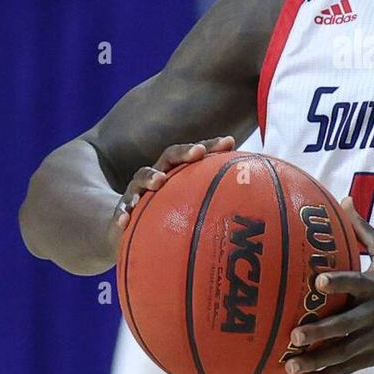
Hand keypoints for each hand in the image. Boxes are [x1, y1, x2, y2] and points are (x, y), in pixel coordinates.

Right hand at [106, 135, 235, 258]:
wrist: (130, 231)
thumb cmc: (169, 216)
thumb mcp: (189, 209)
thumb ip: (215, 202)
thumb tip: (251, 204)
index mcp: (177, 171)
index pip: (195, 153)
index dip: (212, 145)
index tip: (229, 142)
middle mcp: (158, 175)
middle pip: (170, 156)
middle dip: (184, 152)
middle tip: (197, 153)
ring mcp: (138, 190)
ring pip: (141, 178)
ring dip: (150, 177)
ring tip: (159, 182)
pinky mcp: (123, 210)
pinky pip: (121, 210)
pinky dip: (122, 213)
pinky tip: (124, 222)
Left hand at [283, 197, 373, 373]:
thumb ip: (363, 230)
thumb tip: (344, 200)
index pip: (355, 283)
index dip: (337, 282)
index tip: (318, 282)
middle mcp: (373, 313)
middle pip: (344, 324)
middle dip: (319, 332)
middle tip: (294, 335)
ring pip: (341, 352)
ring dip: (315, 360)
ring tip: (290, 365)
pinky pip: (347, 367)